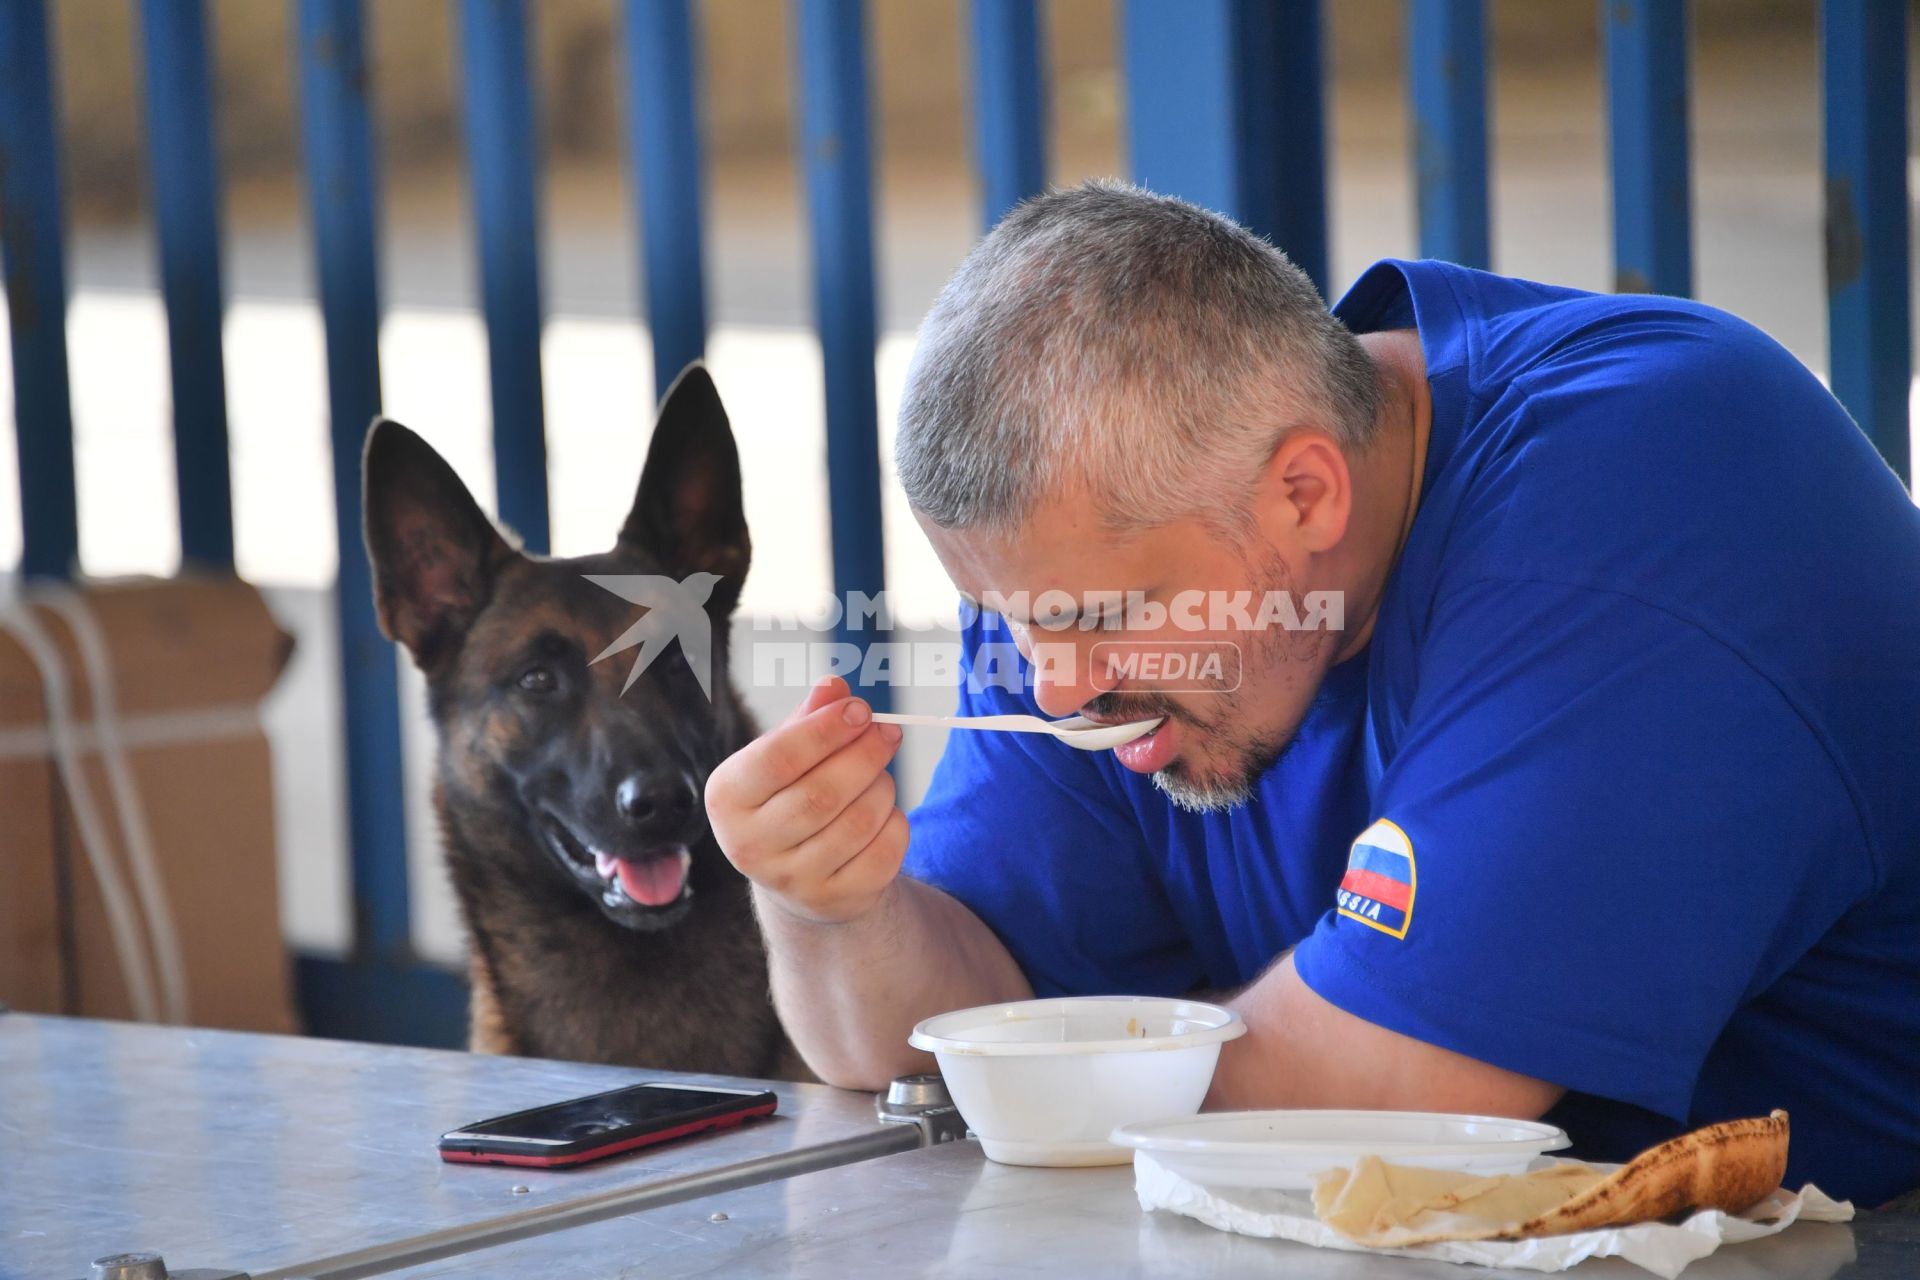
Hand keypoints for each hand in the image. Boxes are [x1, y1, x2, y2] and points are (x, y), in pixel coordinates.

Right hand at [706, 676, 908, 923]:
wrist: (797, 873)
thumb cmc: (790, 795)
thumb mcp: (786, 754)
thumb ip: (808, 718)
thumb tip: (833, 686)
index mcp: (726, 798)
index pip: (776, 758)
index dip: (825, 730)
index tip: (860, 709)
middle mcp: (748, 846)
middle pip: (821, 793)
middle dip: (864, 755)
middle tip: (888, 731)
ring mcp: (790, 881)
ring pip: (857, 823)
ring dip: (882, 787)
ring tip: (880, 774)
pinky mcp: (832, 901)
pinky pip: (882, 854)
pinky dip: (895, 823)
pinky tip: (884, 812)